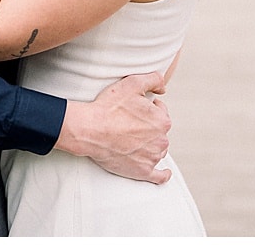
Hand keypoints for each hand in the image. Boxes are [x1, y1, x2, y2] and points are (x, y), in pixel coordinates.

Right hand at [57, 71, 172, 183]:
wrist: (89, 130)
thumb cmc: (108, 107)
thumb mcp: (131, 83)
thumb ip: (153, 79)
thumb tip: (163, 88)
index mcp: (162, 120)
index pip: (160, 111)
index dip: (147, 107)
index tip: (133, 109)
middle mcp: (161, 140)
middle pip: (159, 131)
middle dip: (148, 126)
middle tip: (128, 122)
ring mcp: (152, 157)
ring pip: (158, 149)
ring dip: (150, 144)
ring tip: (131, 139)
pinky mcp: (143, 171)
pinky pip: (159, 176)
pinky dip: (163, 174)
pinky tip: (165, 172)